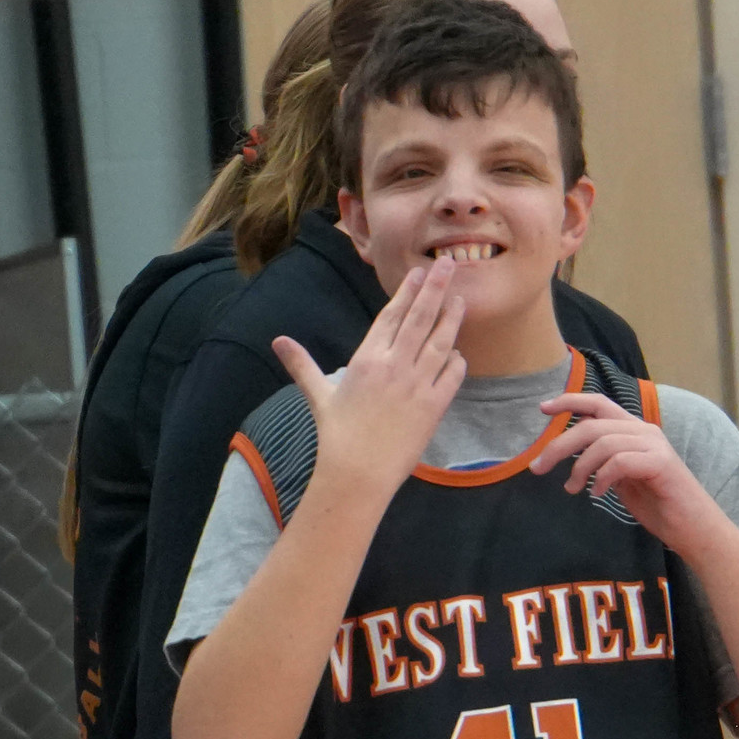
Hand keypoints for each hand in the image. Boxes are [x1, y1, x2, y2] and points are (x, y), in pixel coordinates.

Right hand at [272, 258, 465, 497]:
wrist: (359, 473)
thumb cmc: (337, 435)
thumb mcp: (318, 395)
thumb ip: (302, 364)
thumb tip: (278, 341)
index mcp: (366, 359)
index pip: (391, 316)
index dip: (406, 293)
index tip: (419, 274)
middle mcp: (394, 366)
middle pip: (419, 318)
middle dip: (435, 289)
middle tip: (447, 265)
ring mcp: (417, 384)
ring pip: (441, 342)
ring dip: (452, 318)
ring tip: (460, 299)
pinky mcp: (434, 405)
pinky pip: (453, 374)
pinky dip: (457, 360)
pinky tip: (458, 352)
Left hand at [528, 392, 724, 557]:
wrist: (693, 528)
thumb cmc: (657, 503)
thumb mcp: (621, 476)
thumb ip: (602, 459)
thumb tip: (571, 453)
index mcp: (634, 430)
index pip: (598, 403)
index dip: (570, 401)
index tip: (543, 408)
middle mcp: (644, 430)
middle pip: (591, 424)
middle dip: (559, 444)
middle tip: (538, 467)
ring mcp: (654, 445)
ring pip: (602, 442)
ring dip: (579, 467)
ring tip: (572, 488)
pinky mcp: (660, 463)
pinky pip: (619, 461)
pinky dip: (601, 477)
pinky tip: (597, 494)